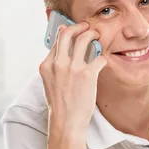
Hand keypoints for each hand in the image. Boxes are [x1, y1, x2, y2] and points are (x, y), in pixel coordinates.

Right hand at [39, 22, 106, 138]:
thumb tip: (62, 49)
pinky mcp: (87, 75)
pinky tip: (102, 62)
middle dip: (79, 26)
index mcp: (46, 65)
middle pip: (68, 34)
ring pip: (84, 40)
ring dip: (93, 35)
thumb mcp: (49, 82)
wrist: (66, 122)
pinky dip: (102, 58)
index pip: (57, 40)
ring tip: (97, 36)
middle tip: (87, 26)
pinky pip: (99, 58)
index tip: (74, 30)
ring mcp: (73, 69)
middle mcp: (58, 64)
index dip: (67, 32)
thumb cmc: (60, 104)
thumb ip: (54, 66)